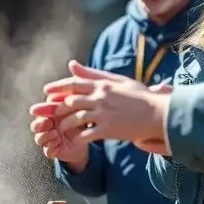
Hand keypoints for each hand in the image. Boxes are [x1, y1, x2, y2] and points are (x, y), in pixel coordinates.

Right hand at [29, 100, 89, 171]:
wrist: (88, 138)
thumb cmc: (80, 119)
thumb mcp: (74, 110)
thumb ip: (66, 104)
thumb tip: (56, 95)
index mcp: (48, 116)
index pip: (38, 112)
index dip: (41, 110)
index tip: (50, 108)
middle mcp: (46, 128)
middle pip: (35, 126)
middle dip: (39, 124)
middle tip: (48, 122)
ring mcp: (48, 140)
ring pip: (38, 139)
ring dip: (45, 135)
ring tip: (55, 133)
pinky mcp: (53, 151)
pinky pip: (47, 151)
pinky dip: (51, 147)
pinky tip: (57, 142)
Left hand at [41, 60, 168, 144]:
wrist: (158, 114)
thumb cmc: (139, 96)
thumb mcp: (117, 80)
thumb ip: (93, 74)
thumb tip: (71, 64)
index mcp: (102, 85)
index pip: (73, 84)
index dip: (57, 88)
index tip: (46, 92)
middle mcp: (100, 98)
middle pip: (70, 101)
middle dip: (58, 108)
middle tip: (51, 114)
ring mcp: (103, 114)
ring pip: (75, 118)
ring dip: (65, 124)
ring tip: (61, 128)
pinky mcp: (108, 130)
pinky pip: (86, 134)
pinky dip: (78, 138)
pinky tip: (75, 140)